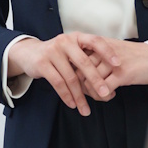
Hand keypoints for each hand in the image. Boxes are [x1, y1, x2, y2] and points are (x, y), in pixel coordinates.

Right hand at [7, 33, 121, 115]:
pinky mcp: (42, 63)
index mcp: (76, 37)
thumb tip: (110, 84)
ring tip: (85, 109)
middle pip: (84, 62)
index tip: (118, 64)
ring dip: (80, 96)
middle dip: (96, 80)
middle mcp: (65, 41)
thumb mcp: (72, 52)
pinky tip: (72, 104)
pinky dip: (66, 95)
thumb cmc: (57, 55)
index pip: (95, 41)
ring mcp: (52, 52)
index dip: (108, 52)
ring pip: (70, 77)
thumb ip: (87, 61)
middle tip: (105, 93)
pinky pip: (58, 82)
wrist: (29, 53)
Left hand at [83, 38, 147, 93]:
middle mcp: (103, 52)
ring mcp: (112, 63)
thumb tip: (81, 72)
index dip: (75, 74)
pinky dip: (104, 96)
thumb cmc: (135, 56)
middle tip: (89, 93)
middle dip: (82, 86)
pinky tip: (111, 95)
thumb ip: (97, 57)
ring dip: (94, 93)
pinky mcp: (122, 74)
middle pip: (80, 72)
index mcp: (99, 45)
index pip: (77, 60)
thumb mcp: (112, 51)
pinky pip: (104, 89)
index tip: (79, 84)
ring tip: (102, 94)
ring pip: (91, 82)